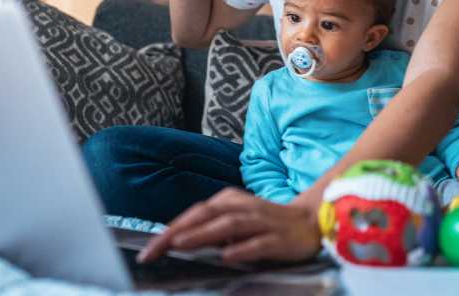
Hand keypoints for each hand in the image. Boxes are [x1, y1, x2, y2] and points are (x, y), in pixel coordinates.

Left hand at [138, 187, 321, 264]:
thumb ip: (211, 229)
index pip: (194, 214)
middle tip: (153, 250)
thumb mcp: (235, 221)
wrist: (310, 222)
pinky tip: (227, 256)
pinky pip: (258, 243)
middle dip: (177, 232)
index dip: (169, 229)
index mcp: (228, 201)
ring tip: (180, 245)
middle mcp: (241, 207)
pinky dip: (242, 248)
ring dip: (202, 234)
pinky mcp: (278, 238)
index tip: (148, 249)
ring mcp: (260, 221)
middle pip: (204, 215)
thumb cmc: (265, 223)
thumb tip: (178, 241)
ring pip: (228, 225)